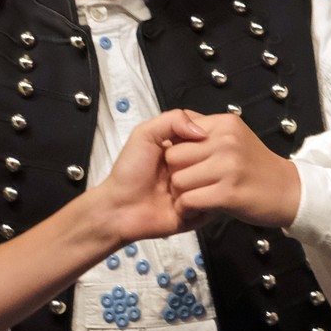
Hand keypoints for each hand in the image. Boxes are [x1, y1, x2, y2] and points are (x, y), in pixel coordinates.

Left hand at [92, 109, 209, 242]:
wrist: (119, 208)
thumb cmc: (128, 171)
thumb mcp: (144, 134)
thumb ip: (172, 120)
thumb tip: (202, 131)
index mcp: (185, 146)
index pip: (209, 135)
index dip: (197, 140)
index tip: (179, 145)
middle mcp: (195, 166)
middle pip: (212, 158)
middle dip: (186, 165)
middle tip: (167, 173)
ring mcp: (198, 188)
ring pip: (210, 181)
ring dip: (186, 186)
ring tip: (169, 191)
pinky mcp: (198, 210)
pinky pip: (207, 203)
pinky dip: (190, 205)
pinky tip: (174, 205)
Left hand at [160, 112, 303, 227]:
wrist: (288, 191)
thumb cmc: (255, 167)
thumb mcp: (233, 136)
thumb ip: (204, 129)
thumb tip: (174, 129)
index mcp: (225, 124)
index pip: (177, 132)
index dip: (177, 152)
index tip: (189, 165)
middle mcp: (227, 141)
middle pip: (173, 157)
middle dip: (176, 173)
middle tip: (192, 184)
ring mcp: (229, 167)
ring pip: (178, 180)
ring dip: (181, 194)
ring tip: (198, 196)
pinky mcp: (229, 193)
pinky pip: (189, 201)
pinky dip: (188, 209)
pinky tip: (200, 209)